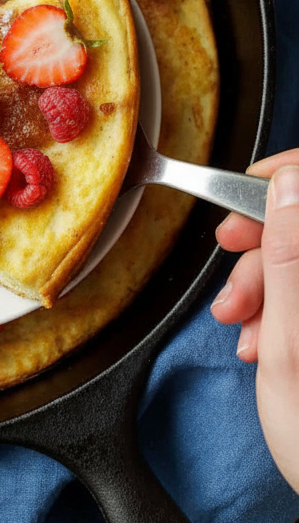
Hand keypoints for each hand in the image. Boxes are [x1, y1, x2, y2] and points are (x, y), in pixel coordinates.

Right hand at [212, 150, 298, 492]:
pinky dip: (279, 308)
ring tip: (239, 325)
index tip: (243, 195)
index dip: (283, 178)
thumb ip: (289, 257)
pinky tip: (261, 340)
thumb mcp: (291, 344)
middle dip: (261, 240)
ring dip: (263, 283)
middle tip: (230, 264)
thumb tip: (290, 185)